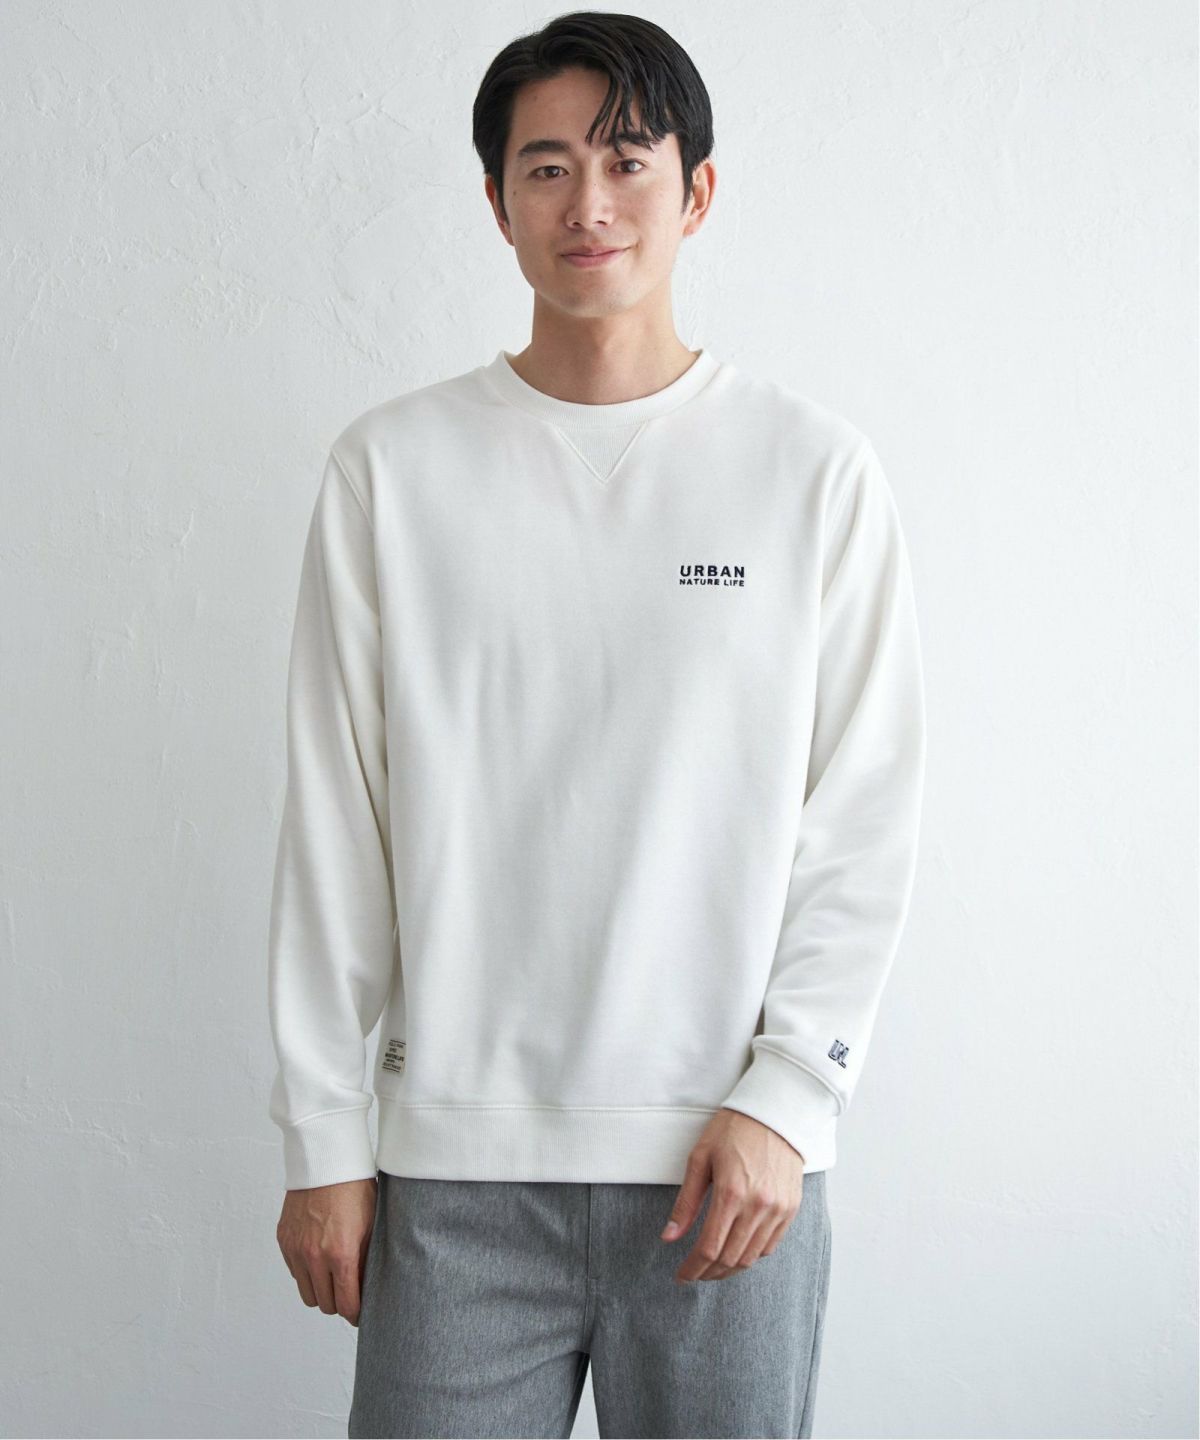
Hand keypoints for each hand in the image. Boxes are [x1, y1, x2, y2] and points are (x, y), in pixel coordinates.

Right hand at [276, 1176, 377, 1325]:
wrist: (327, 1161)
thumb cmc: (355, 1189)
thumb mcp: (371, 1226)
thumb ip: (366, 1262)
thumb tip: (367, 1290)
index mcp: (341, 1255)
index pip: (346, 1305)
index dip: (356, 1313)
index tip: (361, 1312)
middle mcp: (314, 1257)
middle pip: (325, 1304)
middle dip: (339, 1302)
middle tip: (350, 1292)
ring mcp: (296, 1249)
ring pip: (307, 1293)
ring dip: (321, 1291)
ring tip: (334, 1277)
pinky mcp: (284, 1240)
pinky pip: (295, 1272)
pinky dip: (307, 1272)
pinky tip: (319, 1258)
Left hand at [660, 1109, 804, 1282]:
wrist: (775, 1113)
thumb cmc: (733, 1130)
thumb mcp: (700, 1158)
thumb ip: (686, 1202)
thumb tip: (668, 1237)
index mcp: (731, 1193)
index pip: (709, 1247)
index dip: (692, 1268)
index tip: (681, 1275)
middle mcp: (758, 1206)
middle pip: (730, 1258)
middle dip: (708, 1273)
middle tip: (694, 1274)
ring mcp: (778, 1210)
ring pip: (751, 1258)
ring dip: (729, 1269)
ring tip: (713, 1268)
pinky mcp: (791, 1208)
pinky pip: (770, 1246)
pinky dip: (751, 1255)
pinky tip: (737, 1251)